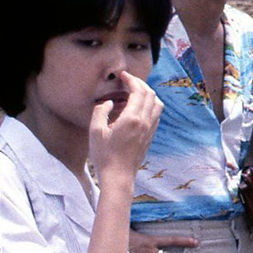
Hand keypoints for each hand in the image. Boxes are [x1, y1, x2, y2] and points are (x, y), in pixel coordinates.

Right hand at [89, 71, 161, 189]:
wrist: (118, 176)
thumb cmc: (104, 155)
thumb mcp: (95, 132)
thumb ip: (101, 112)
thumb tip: (110, 102)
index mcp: (132, 118)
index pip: (139, 92)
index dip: (132, 80)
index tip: (124, 76)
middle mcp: (145, 122)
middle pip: (151, 95)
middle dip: (141, 84)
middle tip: (128, 81)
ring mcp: (150, 129)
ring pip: (158, 104)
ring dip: (148, 95)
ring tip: (134, 93)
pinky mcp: (150, 136)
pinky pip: (156, 115)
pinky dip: (150, 106)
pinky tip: (137, 109)